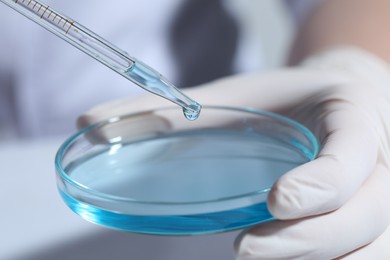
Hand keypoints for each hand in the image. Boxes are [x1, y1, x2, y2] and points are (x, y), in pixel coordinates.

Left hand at [78, 64, 389, 258]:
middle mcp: (378, 163)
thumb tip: (86, 124)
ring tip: (258, 253)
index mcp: (355, 116)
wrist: (328, 104)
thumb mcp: (230, 96)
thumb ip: (165, 112)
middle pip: (364, 216)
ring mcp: (379, 198)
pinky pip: (360, 258)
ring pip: (367, 249)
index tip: (273, 202)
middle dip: (309, 241)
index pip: (353, 155)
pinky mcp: (369, 224)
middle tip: (246, 248)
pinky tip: (281, 258)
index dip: (321, 184)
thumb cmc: (280, 101)